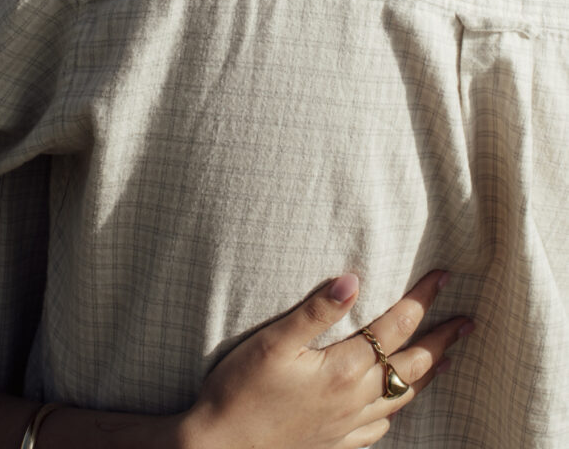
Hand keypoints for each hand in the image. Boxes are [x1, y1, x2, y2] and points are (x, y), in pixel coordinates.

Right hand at [181, 270, 471, 448]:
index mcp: (344, 369)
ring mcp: (348, 426)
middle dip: (442, 339)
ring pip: (402, 396)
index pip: (396, 326)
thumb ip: (316, 310)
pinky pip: (380, 426)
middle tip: (468, 321)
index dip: (423, 299)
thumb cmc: (241, 391)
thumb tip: (353, 278)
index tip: (445, 276)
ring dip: (429, 373)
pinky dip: (397, 409)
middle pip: (412, 364)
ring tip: (448, 359)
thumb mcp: (274, 342)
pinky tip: (395, 405)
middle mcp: (355, 399)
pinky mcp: (335, 443)